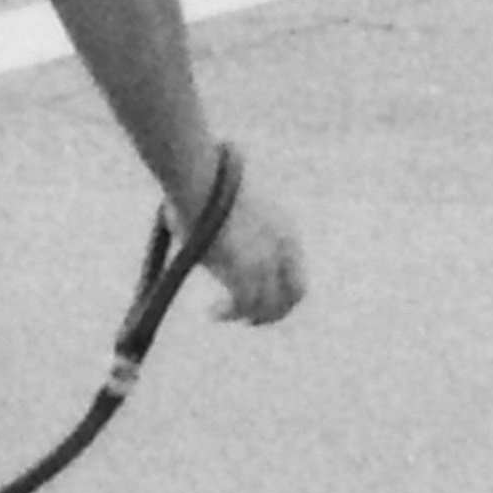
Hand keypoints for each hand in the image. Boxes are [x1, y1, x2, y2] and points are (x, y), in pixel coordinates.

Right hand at [191, 153, 305, 327]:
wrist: (199, 175)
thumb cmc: (201, 183)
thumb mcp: (226, 207)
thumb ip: (227, 227)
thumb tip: (197, 228)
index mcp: (285, 228)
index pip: (295, 271)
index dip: (278, 289)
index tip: (254, 293)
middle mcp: (283, 246)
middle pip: (293, 294)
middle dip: (273, 311)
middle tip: (247, 317)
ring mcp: (267, 259)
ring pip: (270, 305)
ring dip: (247, 315)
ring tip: (221, 313)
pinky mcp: (246, 269)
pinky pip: (246, 305)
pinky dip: (230, 312)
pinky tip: (213, 311)